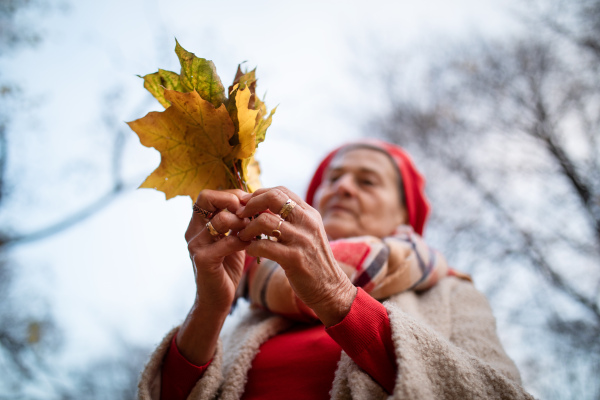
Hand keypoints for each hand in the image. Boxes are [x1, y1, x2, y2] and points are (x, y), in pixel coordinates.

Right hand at [185, 189, 249, 312]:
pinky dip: (243, 241)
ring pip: (220, 220)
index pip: (208, 195)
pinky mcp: (203, 260)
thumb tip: (251, 201)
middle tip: (249, 214)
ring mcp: (196, 245)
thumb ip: (235, 222)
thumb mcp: (230, 239)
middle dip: (232, 201)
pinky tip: (251, 245)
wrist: (217, 300)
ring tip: (252, 231)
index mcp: (197, 224)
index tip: (248, 205)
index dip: (230, 195)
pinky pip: (227, 242)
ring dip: (242, 223)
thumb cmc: (226, 267)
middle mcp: (193, 231)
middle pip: (206, 198)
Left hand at [236, 187, 356, 326]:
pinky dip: (252, 246)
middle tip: (240, 215)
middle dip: (251, 204)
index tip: (246, 203)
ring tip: (242, 236)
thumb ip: (291, 219)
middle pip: (273, 198)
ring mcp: (302, 239)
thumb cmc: (313, 260)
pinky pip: (264, 245)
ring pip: (265, 221)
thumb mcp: (307, 233)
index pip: (280, 191)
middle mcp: (307, 222)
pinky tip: (250, 250)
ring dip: (248, 228)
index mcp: (309, 213)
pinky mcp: (295, 258)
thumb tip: (262, 206)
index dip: (258, 194)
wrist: (330, 288)